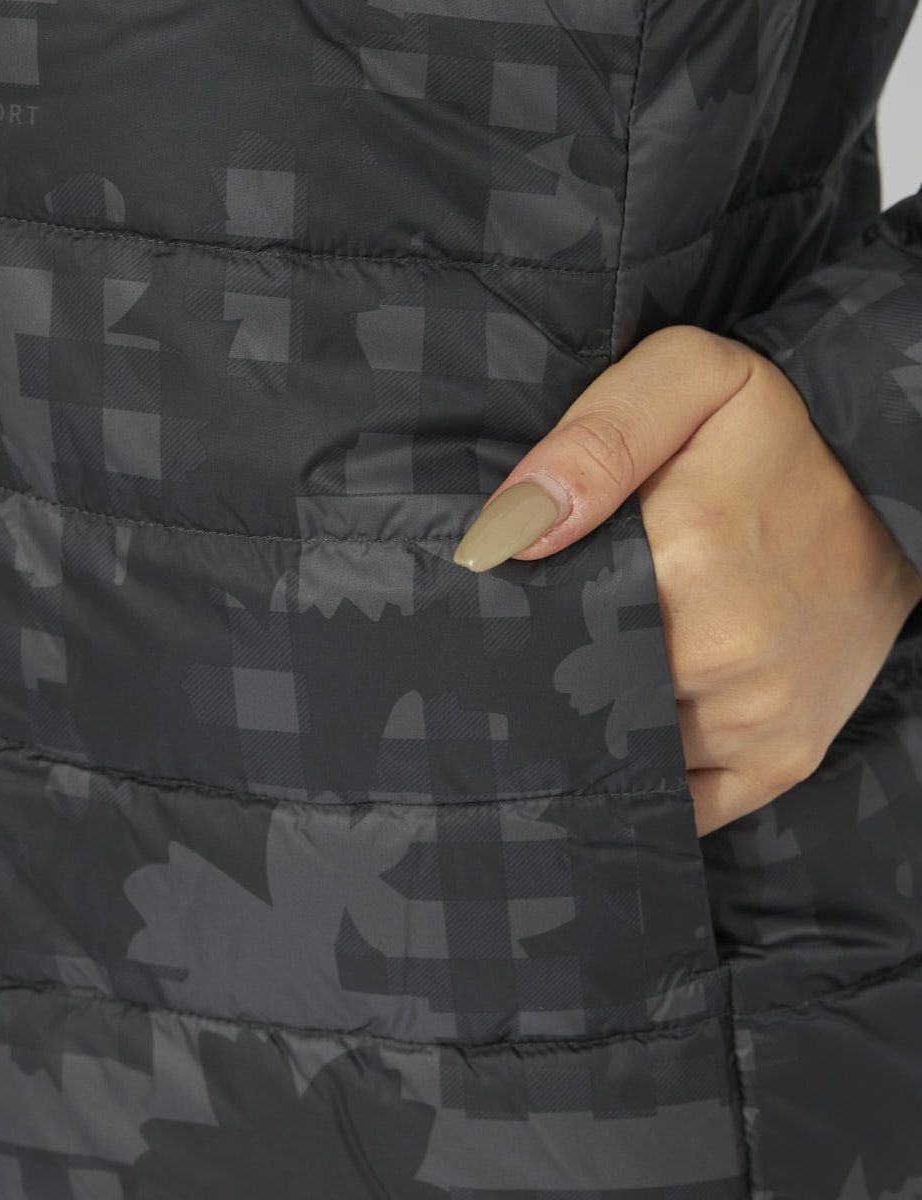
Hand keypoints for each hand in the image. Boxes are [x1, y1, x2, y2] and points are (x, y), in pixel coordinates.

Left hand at [451, 325, 921, 836]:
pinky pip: (685, 803)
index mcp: (687, 567)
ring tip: (599, 676)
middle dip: (556, 675)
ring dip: (600, 727)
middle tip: (553, 639)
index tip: (509, 611)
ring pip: (628, 752)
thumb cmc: (774, 436)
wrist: (892, 485)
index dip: (519, 625)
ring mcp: (759, 723)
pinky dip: (649, 782)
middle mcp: (725, 662)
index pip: (549, 631)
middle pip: (583, 697)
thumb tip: (507, 532)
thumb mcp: (688, 382)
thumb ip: (595, 441)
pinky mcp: (782, 759)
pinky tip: (632, 739)